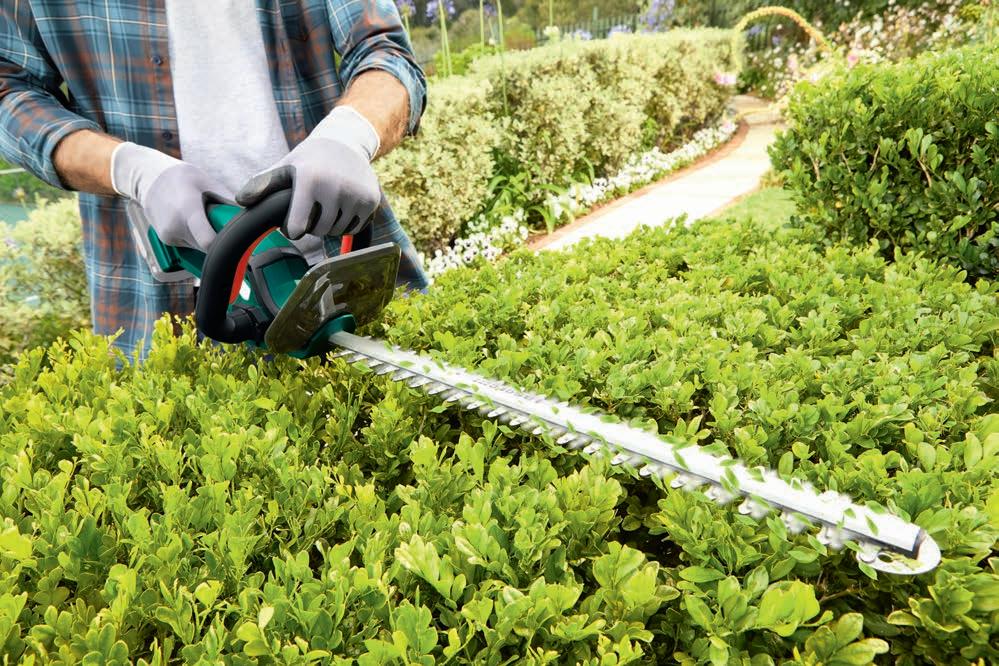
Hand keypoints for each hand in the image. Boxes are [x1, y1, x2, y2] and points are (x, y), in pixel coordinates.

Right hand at [111, 143, 232, 250]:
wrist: (147, 177)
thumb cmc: (180, 177)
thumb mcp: (208, 182)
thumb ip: (228, 200)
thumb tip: (251, 214)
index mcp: (187, 211)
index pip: (208, 243)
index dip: (225, 246)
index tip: (236, 243)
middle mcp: (175, 228)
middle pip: (207, 248)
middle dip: (219, 240)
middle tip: (224, 226)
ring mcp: (168, 236)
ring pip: (198, 248)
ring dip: (208, 239)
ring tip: (205, 219)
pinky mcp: (166, 240)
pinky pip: (189, 245)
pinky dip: (197, 237)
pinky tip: (194, 222)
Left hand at [235, 106, 381, 240]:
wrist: (347, 143)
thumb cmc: (309, 158)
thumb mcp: (286, 166)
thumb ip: (262, 184)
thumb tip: (241, 201)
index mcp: (309, 180)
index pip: (297, 228)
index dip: (293, 229)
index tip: (292, 223)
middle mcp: (335, 188)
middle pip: (319, 232)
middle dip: (313, 226)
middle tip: (313, 210)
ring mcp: (355, 195)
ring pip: (338, 231)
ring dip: (330, 226)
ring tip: (327, 206)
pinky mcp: (370, 201)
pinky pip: (355, 228)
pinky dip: (347, 224)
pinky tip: (343, 207)